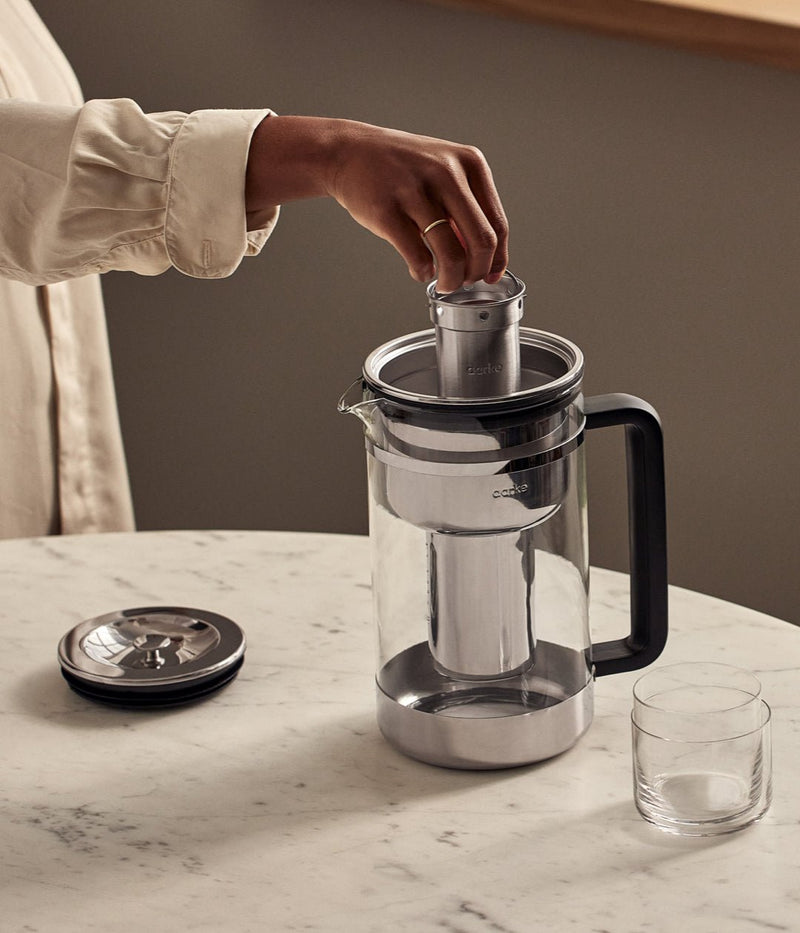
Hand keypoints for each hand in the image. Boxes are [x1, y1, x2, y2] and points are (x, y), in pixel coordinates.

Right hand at [245, 115, 508, 292]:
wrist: (350, 152)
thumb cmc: (400, 169)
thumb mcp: (444, 172)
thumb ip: (466, 208)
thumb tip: (485, 258)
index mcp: (469, 163)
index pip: (498, 224)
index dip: (497, 258)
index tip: (490, 275)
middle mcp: (446, 173)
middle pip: (482, 241)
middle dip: (476, 272)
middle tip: (465, 282)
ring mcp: (415, 191)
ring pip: (451, 254)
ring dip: (451, 279)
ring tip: (444, 283)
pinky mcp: (387, 211)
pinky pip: (418, 256)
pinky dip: (423, 271)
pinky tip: (420, 269)